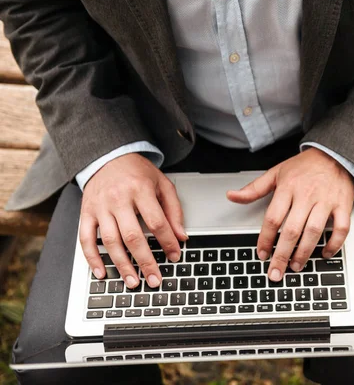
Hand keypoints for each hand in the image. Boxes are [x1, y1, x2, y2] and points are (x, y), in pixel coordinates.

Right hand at [79, 153, 187, 288]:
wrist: (107, 157)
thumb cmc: (137, 172)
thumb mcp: (162, 184)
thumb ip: (173, 210)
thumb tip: (181, 236)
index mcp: (140, 190)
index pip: (157, 222)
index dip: (167, 242)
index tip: (175, 256)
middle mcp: (118, 199)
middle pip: (133, 236)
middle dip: (145, 261)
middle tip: (155, 279)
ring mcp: (100, 207)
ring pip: (110, 242)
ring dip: (122, 265)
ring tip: (133, 282)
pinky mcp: (86, 213)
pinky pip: (85, 239)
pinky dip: (92, 259)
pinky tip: (102, 273)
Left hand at [227, 148, 353, 281]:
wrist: (335, 154)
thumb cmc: (305, 166)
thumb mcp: (276, 172)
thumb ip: (254, 188)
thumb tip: (232, 196)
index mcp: (288, 188)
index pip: (273, 218)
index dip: (265, 239)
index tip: (262, 254)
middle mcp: (306, 195)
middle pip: (292, 230)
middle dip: (281, 255)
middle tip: (275, 272)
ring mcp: (326, 201)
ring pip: (314, 232)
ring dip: (304, 253)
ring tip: (295, 266)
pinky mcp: (343, 205)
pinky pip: (340, 229)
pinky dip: (333, 244)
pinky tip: (325, 253)